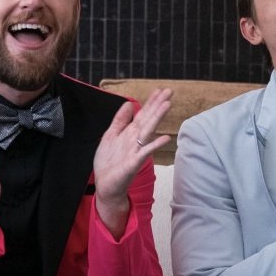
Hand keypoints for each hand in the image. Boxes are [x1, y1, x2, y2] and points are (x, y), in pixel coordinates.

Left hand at [92, 86, 171, 208]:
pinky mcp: (134, 163)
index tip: (160, 90)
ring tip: (167, 104)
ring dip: (158, 118)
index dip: (151, 102)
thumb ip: (120, 121)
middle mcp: (136, 140)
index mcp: (129, 133)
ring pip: (148, 131)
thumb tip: (129, 104)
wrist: (105, 184)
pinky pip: (145, 152)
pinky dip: (155, 145)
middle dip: (158, 105)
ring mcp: (136, 150)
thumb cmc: (109, 162)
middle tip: (169, 91)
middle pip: (148, 119)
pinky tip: (165, 138)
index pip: (143, 114)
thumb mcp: (110, 136)